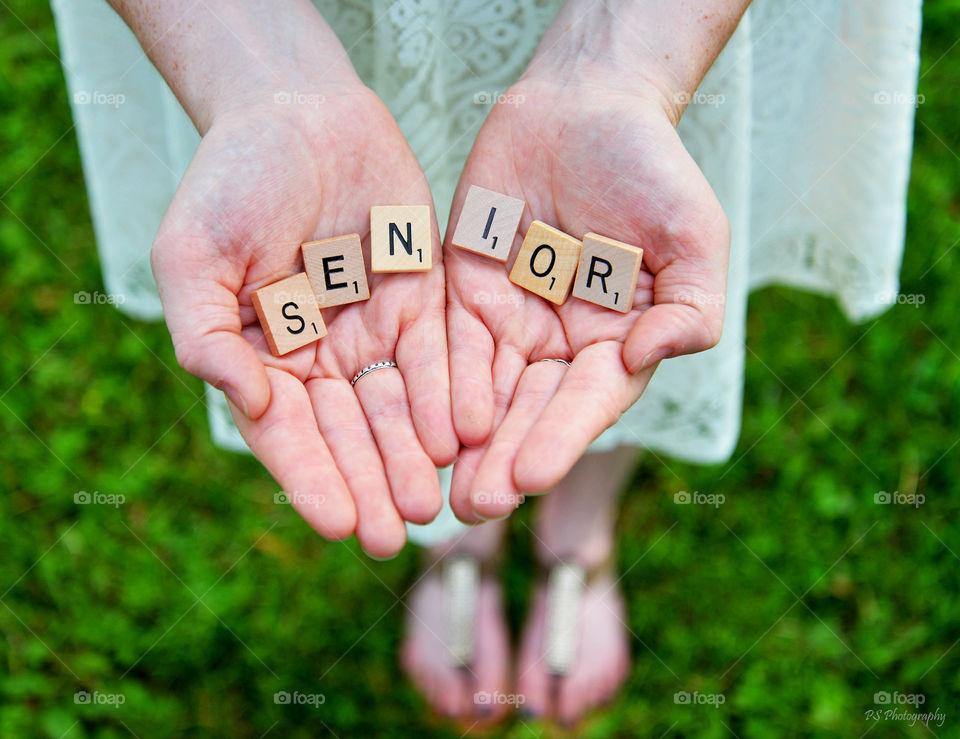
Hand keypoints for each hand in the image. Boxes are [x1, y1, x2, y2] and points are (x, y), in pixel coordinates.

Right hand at [153, 84, 455, 557]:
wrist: (298, 110)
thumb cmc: (232, 178)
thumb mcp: (194, 254)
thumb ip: (208, 333)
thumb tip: (246, 403)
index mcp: (261, 355)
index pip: (287, 431)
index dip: (312, 478)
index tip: (339, 524)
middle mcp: (319, 355)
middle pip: (348, 431)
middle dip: (372, 482)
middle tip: (398, 535)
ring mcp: (371, 329)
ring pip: (396, 405)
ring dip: (412, 455)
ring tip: (434, 503)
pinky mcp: (419, 298)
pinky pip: (436, 354)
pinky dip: (446, 394)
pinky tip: (460, 435)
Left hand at [444, 77, 728, 521]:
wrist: (583, 107)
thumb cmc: (650, 169)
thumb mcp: (692, 234)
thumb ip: (689, 305)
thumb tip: (654, 355)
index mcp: (615, 343)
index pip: (586, 401)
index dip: (560, 437)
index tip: (531, 476)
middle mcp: (560, 346)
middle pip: (529, 411)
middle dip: (504, 459)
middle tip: (476, 506)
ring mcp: (510, 322)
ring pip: (484, 392)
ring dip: (466, 442)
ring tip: (445, 488)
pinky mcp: (464, 294)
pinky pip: (449, 343)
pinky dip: (439, 382)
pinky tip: (425, 421)